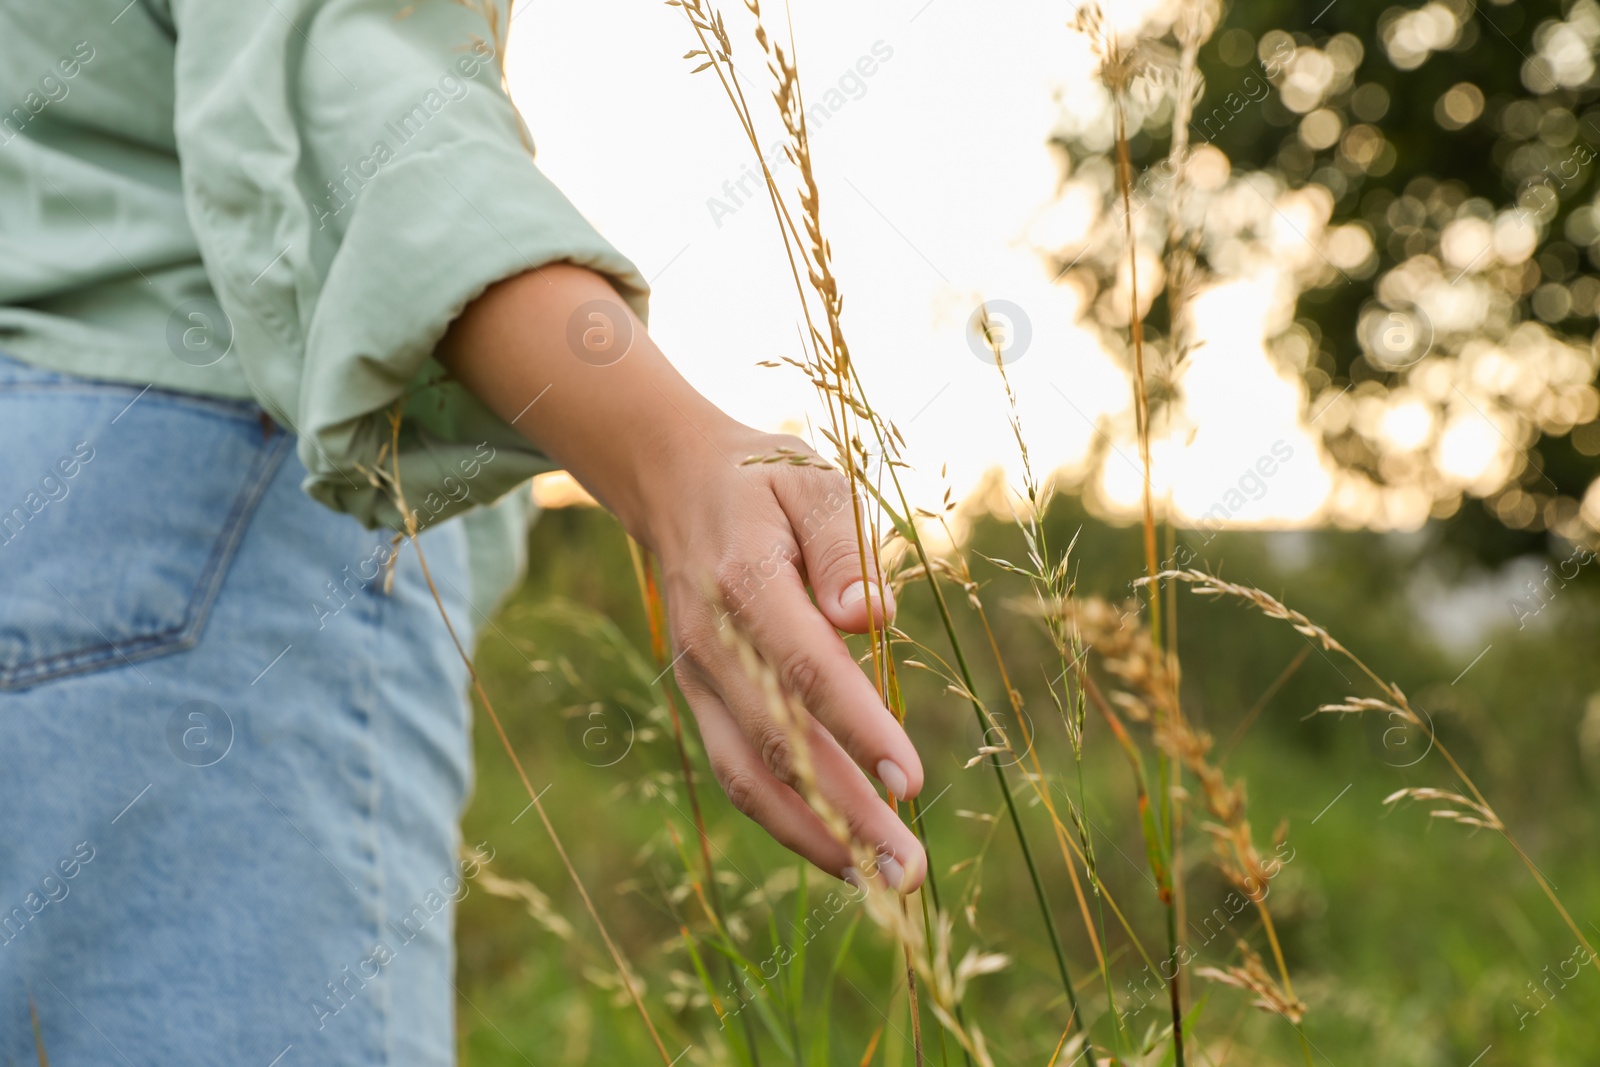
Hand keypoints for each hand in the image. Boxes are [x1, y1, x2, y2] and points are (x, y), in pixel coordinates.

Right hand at [440, 265, 925, 890]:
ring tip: (880, 881)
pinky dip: (784, 821)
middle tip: (909, 870)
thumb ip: (844, 547)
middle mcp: (712, 645)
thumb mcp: (814, 484)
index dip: (857, 728)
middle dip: (845, 811)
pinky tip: (839, 853)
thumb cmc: (765, 484)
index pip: (805, 669)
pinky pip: (738, 772)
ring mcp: (698, 680)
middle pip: (780, 743)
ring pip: (749, 775)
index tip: (911, 781)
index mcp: (746, 584)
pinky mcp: (701, 701)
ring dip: (814, 836)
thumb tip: (872, 619)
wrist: (676, 485)